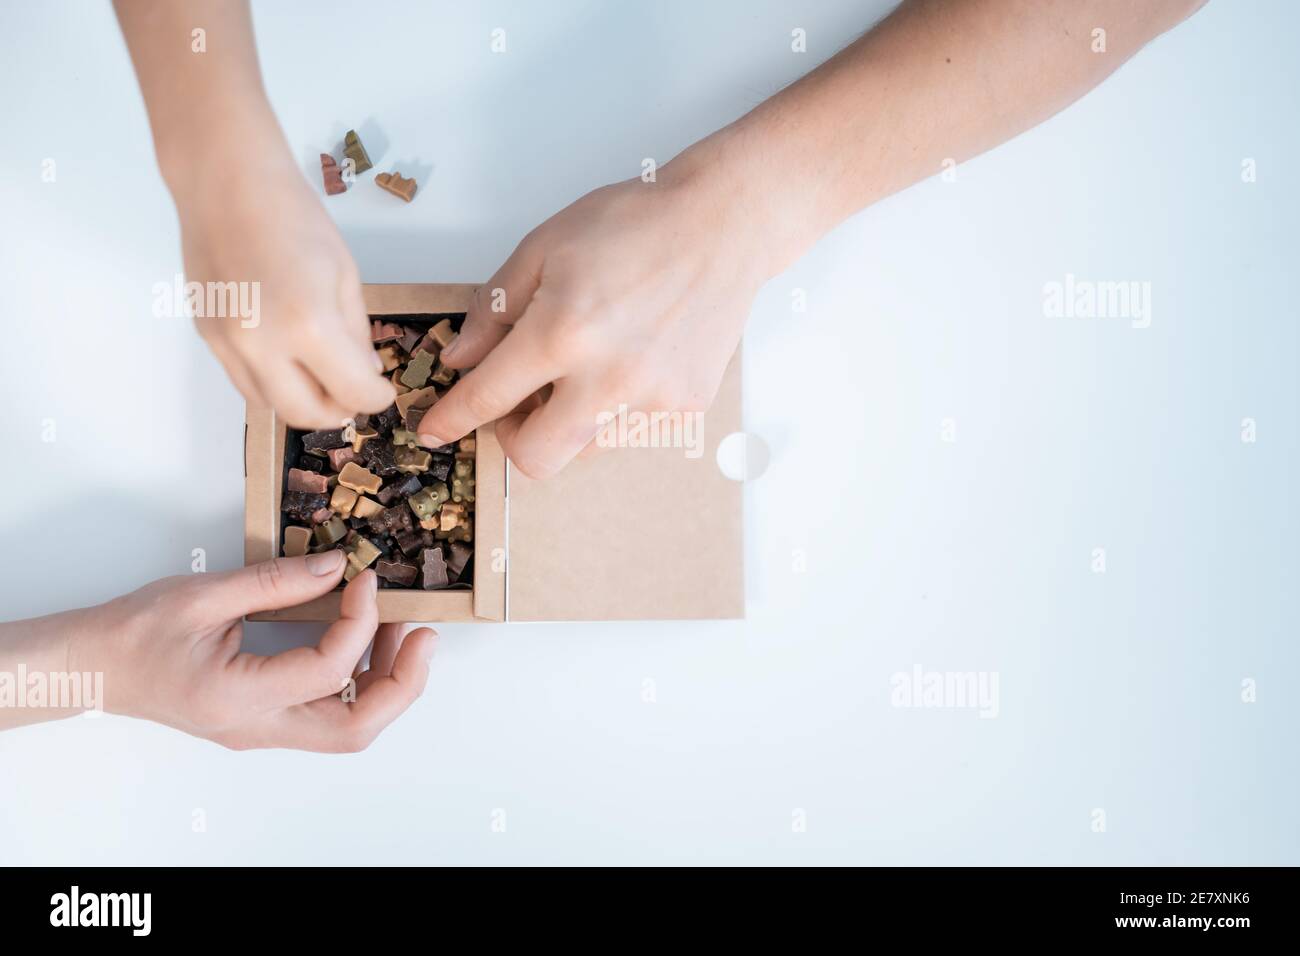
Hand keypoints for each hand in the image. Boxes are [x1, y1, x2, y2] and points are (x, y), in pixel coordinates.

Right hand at [70, 552, 434, 751]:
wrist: (95, 667)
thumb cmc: (134, 633)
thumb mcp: (203, 594)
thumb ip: (276, 582)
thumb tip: (338, 565)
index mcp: (236, 699)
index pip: (327, 670)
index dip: (360, 622)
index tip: (365, 580)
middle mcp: (256, 728)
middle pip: (354, 730)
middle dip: (402, 683)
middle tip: (424, 635)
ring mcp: (263, 731)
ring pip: (347, 730)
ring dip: (387, 684)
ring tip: (399, 632)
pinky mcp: (266, 722)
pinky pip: (329, 716)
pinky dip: (360, 684)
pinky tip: (365, 644)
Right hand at [175, 155, 394, 428]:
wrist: (225, 182)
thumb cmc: (294, 218)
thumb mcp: (344, 276)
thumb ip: (356, 334)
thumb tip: (365, 375)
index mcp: (308, 325)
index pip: (352, 393)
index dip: (376, 398)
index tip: (382, 390)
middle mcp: (261, 345)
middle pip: (306, 415)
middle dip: (338, 411)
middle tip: (353, 394)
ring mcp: (227, 344)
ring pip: (270, 405)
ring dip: (302, 401)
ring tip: (322, 376)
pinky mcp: (207, 337)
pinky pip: (244, 381)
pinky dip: (272, 382)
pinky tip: (289, 357)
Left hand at [416, 148, 778, 477]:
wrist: (722, 226)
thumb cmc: (634, 224)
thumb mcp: (544, 248)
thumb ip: (494, 309)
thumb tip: (462, 360)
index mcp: (562, 333)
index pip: (487, 398)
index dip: (451, 419)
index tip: (433, 431)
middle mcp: (608, 379)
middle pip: (536, 458)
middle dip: (512, 437)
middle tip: (517, 400)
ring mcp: (653, 401)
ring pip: (583, 449)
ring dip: (566, 420)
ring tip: (584, 366)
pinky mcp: (685, 409)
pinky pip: (629, 432)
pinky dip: (612, 410)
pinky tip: (627, 361)